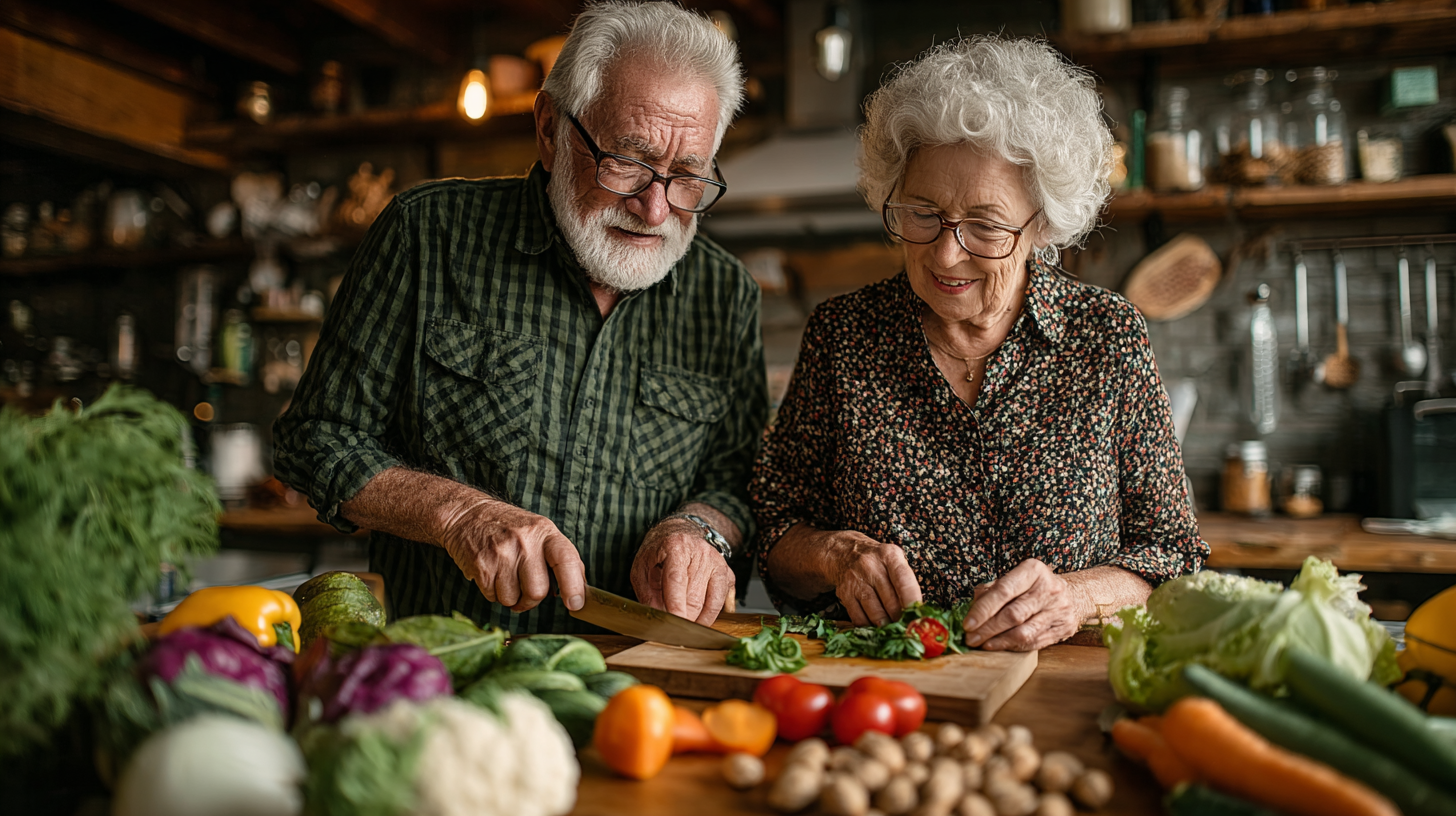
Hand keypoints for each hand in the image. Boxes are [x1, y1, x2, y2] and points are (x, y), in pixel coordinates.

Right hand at [437, 498, 585, 613]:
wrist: (468, 515)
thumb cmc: (511, 529)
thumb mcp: (540, 532)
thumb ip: (561, 558)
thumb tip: (581, 589)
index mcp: (544, 532)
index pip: (566, 559)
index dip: (573, 585)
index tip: (575, 604)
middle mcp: (524, 540)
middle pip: (537, 591)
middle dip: (531, 600)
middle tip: (524, 591)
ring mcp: (501, 552)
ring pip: (512, 599)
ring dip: (509, 597)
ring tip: (504, 576)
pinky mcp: (481, 564)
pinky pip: (492, 597)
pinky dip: (493, 593)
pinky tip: (491, 574)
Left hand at [631, 518, 734, 625]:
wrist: (683, 531)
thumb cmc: (661, 550)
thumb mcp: (642, 566)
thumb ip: (646, 593)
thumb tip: (655, 617)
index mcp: (676, 547)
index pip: (677, 580)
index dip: (675, 604)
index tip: (674, 622)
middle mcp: (701, 554)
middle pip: (695, 597)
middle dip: (685, 619)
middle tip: (674, 631)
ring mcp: (718, 564)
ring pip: (713, 602)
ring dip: (700, 621)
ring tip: (688, 628)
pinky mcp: (728, 574)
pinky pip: (723, 601)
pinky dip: (712, 615)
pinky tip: (702, 619)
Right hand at [825, 531, 921, 626]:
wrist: (844, 553)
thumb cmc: (878, 561)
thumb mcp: (894, 560)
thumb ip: (905, 582)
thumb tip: (915, 612)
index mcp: (889, 556)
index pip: (904, 582)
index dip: (912, 602)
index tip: (917, 617)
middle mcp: (871, 566)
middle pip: (890, 602)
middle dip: (900, 619)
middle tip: (905, 626)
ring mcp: (856, 580)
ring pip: (875, 613)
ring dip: (886, 625)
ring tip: (892, 628)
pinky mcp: (845, 594)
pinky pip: (859, 618)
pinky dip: (869, 626)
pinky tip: (875, 626)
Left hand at [961, 558, 1085, 650]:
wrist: (1074, 595)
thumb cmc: (1035, 586)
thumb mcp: (1016, 578)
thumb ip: (992, 590)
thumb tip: (972, 609)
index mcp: (1033, 571)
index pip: (1003, 591)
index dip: (983, 610)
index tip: (967, 624)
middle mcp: (1049, 589)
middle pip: (1012, 615)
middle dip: (987, 629)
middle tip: (970, 639)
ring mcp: (1059, 610)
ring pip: (1023, 633)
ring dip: (998, 641)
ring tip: (982, 644)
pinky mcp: (1064, 628)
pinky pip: (1033, 643)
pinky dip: (1012, 646)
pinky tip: (999, 646)